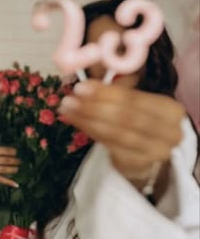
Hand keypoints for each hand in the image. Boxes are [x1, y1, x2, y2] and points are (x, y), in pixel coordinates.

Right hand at [0, 124, 19, 187]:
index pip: (1, 150)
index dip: (10, 151)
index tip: (16, 151)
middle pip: (3, 160)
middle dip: (13, 160)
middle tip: (20, 160)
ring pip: (2, 170)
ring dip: (12, 169)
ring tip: (18, 168)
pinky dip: (8, 182)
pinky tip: (16, 184)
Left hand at [59, 81, 184, 183]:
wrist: (148, 151)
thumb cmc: (140, 118)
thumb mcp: (134, 99)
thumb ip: (118, 87)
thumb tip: (92, 74)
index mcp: (171, 109)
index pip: (135, 99)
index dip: (106, 93)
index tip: (81, 87)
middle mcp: (168, 132)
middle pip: (126, 118)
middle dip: (94, 107)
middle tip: (69, 100)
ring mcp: (155, 152)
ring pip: (116, 134)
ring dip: (88, 120)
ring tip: (67, 110)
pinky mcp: (140, 164)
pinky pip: (110, 147)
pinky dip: (91, 132)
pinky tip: (76, 122)